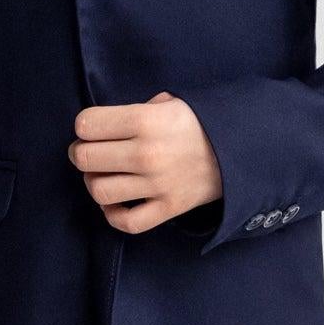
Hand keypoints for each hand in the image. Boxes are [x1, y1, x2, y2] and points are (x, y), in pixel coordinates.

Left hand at [67, 90, 223, 232]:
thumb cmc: (198, 123)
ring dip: (94, 183)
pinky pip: (126, 222)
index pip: (86, 124)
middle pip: (85, 158)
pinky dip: (113, 214)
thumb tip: (103, 127)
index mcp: (145, 120)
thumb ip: (134, 110)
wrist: (241, 150)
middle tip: (92, 153)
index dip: (84, 126)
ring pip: (99, 190)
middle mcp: (147, 153)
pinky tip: (116, 202)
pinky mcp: (167, 209)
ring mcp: (157, 185)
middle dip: (81, 153)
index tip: (94, 129)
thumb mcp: (169, 102)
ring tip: (104, 176)